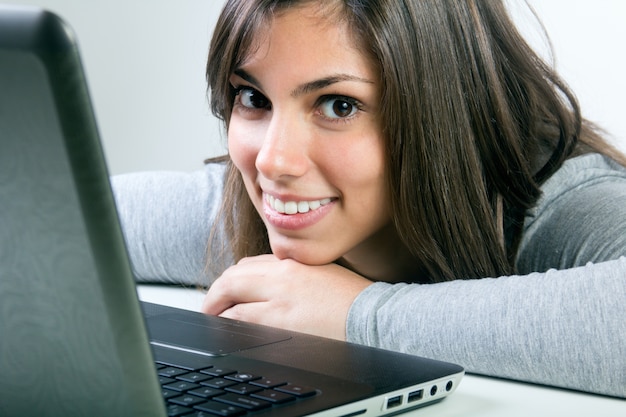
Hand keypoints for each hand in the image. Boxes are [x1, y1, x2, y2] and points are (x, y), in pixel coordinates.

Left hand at [201, 255, 372, 339]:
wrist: (373, 316)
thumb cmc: (353, 299)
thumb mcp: (321, 273)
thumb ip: (294, 275)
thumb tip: (269, 285)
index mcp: (293, 263)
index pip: (249, 265)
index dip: (232, 279)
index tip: (228, 290)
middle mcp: (282, 276)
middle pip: (233, 277)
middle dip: (216, 292)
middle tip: (210, 306)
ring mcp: (279, 298)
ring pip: (231, 298)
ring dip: (217, 309)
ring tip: (214, 319)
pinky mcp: (279, 322)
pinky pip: (241, 320)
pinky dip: (228, 323)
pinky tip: (227, 329)